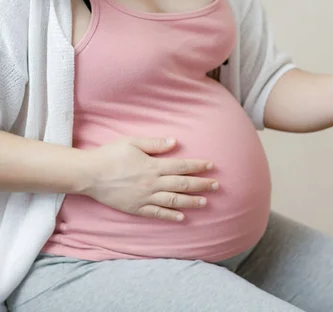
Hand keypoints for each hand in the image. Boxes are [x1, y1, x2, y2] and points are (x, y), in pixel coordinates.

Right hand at [80, 137, 218, 221]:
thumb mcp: (132, 142)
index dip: (198, 166)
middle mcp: (152, 183)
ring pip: (173, 201)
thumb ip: (155, 143)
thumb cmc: (110, 155)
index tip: (211, 166)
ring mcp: (145, 197)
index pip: (182, 166)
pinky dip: (170, 216)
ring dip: (191, 201)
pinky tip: (182, 217)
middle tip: (216, 186)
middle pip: (182, 184)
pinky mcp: (136, 208)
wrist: (88, 174)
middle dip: (201, 185)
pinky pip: (157, 213)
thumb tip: (175, 142)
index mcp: (153, 166)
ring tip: (205, 202)